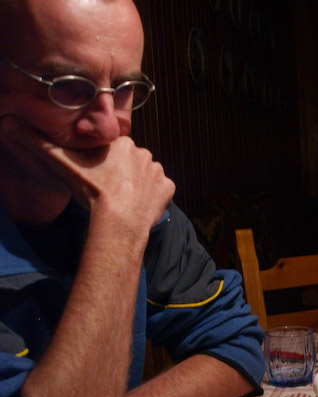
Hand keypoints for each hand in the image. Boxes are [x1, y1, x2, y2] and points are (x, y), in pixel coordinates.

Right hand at [0, 115, 173, 238]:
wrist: (118, 219)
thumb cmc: (91, 190)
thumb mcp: (60, 163)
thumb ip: (37, 143)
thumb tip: (8, 123)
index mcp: (121, 142)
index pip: (112, 150)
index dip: (103, 164)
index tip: (97, 176)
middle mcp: (144, 152)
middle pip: (129, 162)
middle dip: (120, 173)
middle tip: (108, 189)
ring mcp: (158, 171)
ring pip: (145, 175)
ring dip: (136, 184)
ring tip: (122, 198)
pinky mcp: (168, 189)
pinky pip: (161, 190)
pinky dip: (152, 197)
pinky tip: (138, 204)